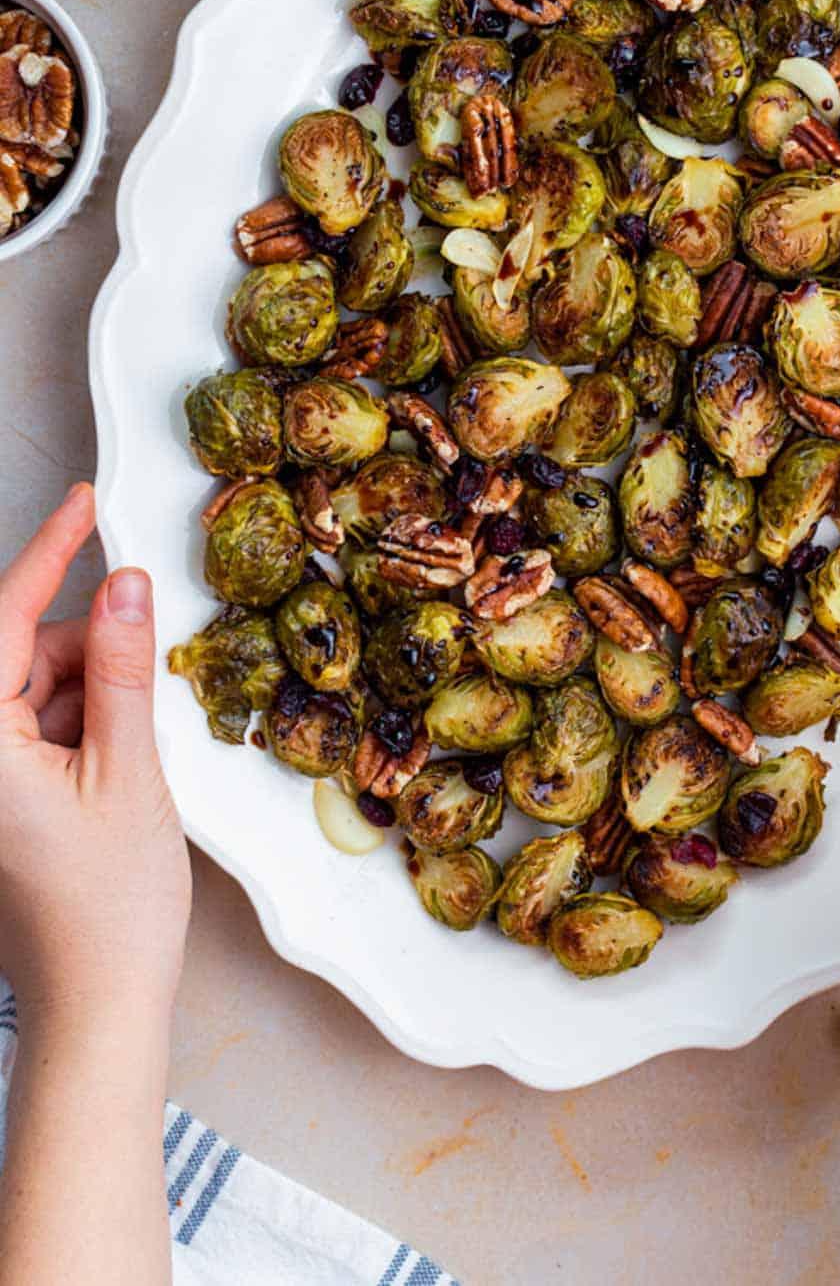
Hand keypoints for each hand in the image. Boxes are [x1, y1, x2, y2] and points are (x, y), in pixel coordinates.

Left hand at [0, 484, 190, 1021]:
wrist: (98, 1006)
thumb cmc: (107, 909)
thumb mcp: (130, 772)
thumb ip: (125, 669)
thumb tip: (126, 585)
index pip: (2, 620)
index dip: (48, 553)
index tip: (82, 502)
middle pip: (23, 655)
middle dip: (91, 645)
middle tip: (154, 658)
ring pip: (38, 689)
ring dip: (96, 690)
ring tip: (141, 741)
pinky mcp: (5, 802)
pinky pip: (43, 728)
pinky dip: (89, 723)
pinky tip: (126, 753)